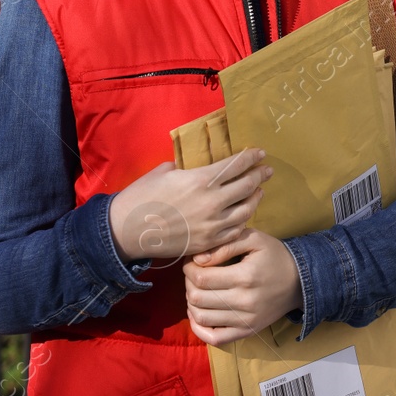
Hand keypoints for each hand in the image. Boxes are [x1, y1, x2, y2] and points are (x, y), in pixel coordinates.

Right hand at [109, 148, 271, 263]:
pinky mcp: (208, 243)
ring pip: (246, 210)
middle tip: (267, 170)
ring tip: (259, 191)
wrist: (128, 230)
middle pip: (247, 186)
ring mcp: (212, 225)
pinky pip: (235, 231)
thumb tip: (196, 168)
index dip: (251, 157)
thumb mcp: (165, 171)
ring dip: (255, 198)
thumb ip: (187, 168)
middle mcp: (212, 202)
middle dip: (260, 175)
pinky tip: (244, 215)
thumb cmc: (142, 196)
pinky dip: (243, 220)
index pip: (236, 165)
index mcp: (201, 180)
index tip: (259, 152)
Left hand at [182, 228, 304, 346]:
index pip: (201, 278)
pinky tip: (198, 314)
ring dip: (191, 302)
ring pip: (201, 317)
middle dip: (188, 283)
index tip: (192, 261)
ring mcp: (245, 320)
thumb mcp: (254, 239)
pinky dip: (199, 329)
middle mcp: (244, 302)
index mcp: (245, 276)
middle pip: (197, 297)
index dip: (189, 268)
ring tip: (197, 290)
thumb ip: (225, 245)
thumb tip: (198, 259)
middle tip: (194, 274)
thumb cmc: (275, 256)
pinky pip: (215, 338)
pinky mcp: (247, 331)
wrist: (300, 281)